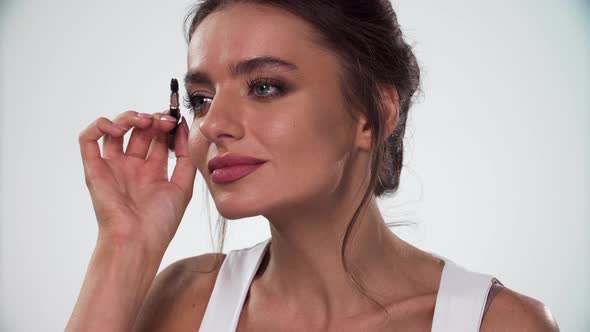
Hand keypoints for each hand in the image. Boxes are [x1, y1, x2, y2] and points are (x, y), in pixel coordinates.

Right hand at [78, 110, 196, 254]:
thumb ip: (185, 157)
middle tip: (163, 120)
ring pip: (114, 130)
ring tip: (144, 121)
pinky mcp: (94, 169)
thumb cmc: (160, 221)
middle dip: (152, 119)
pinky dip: (99, 125)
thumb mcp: (183, 186)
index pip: (158, 139)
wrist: (137, 241)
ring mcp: (112, 167)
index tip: (176, 119)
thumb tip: (183, 128)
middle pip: (138, 131)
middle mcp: (131, 167)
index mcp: (151, 172)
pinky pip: (88, 140)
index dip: (167, 125)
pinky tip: (118, 128)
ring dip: (129, 117)